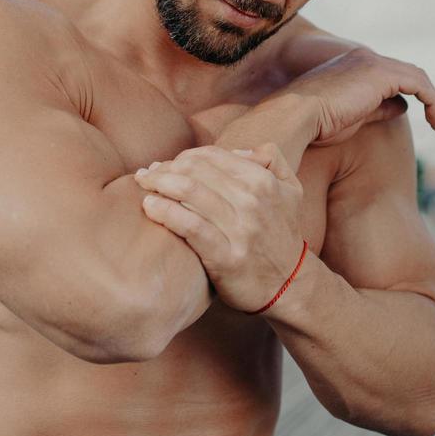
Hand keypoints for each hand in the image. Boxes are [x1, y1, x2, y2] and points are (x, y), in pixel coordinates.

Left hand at [133, 143, 305, 312]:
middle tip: (147, 175)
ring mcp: (240, 229)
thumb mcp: (292, 191)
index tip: (166, 165)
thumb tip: (239, 150)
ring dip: (159, 184)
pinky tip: (149, 207)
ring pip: (190, 193)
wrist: (290, 284)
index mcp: (263, 181)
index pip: (212, 156)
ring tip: (143, 185)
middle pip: (196, 171)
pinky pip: (190, 227)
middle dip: (165, 168)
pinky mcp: (226, 257)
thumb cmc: (281, 235)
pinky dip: (166, 212)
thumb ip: (272, 160)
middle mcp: (253, 201)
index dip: (183, 157)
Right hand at [268, 46, 434, 147]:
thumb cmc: (315, 124)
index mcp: (353, 65)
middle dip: (426, 92)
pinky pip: (419, 85)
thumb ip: (378, 109)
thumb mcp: (353, 117)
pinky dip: (432, 102)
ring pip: (417, 77)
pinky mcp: (382, 74)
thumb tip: (402, 107)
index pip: (390, 73)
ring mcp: (373, 63)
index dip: (409, 89)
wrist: (297, 115)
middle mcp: (365, 58)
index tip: (421, 109)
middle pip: (407, 72)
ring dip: (433, 101)